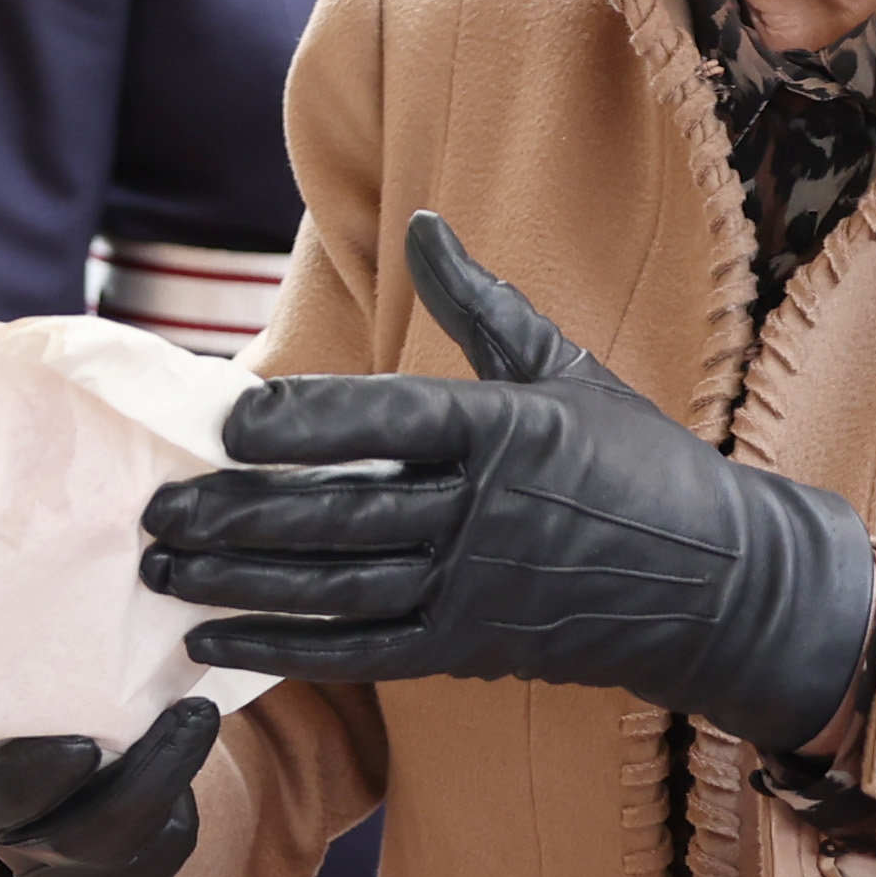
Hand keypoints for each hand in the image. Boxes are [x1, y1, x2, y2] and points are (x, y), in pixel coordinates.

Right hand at [0, 696, 217, 876]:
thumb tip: (69, 619)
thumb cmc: (47, 718)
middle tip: (193, 712)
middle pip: (76, 836)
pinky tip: (180, 776)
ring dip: (172, 785)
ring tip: (195, 724)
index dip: (33, 779)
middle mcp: (6, 846)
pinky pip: (161, 864)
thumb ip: (39, 684)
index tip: (85, 744)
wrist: (72, 768)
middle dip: (146, 773)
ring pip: (128, 851)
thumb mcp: (26, 698)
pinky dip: (178, 817)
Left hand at [146, 211, 875, 758]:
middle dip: (234, 514)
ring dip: (238, 582)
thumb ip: (482, 303)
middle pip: (337, 513)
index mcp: (503, 429)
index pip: (385, 419)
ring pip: (335, 587)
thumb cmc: (637, 463)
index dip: (302, 421)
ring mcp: (473, 586)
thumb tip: (422, 224)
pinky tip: (213, 640)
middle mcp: (483, 511)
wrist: (721, 583)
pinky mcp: (469, 647)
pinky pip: (361, 651)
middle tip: (154, 509)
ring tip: (161, 568)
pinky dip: (284, 649)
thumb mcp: (567, 370)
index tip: (227, 419)